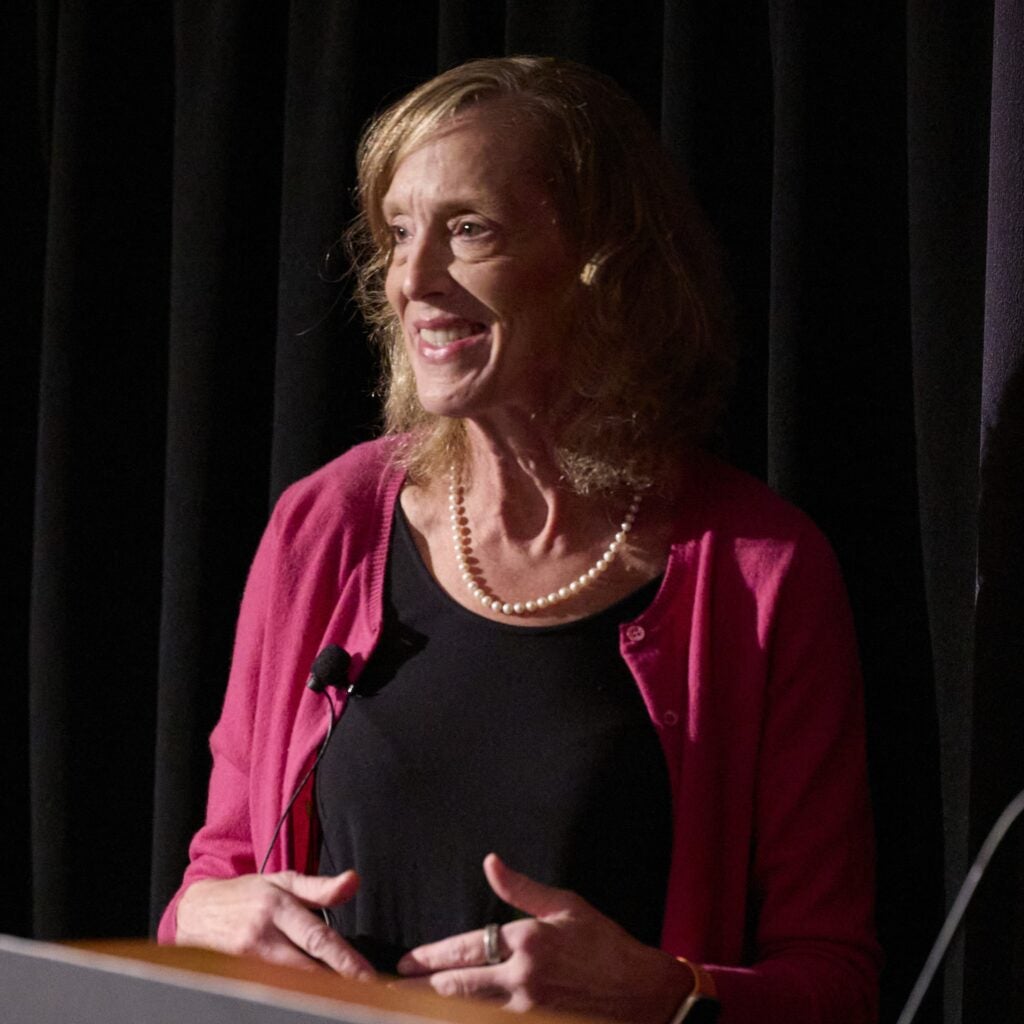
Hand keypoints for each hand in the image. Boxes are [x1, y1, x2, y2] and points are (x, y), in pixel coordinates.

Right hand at [175, 870, 374, 979]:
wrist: (196, 911)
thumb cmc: (246, 895)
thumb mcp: (283, 881)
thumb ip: (320, 887)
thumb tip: (354, 881)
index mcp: (277, 908)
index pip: (318, 939)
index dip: (345, 960)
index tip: (368, 977)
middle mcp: (261, 937)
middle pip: (306, 970)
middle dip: (337, 984)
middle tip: (366, 994)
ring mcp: (245, 962)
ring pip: (290, 985)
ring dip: (318, 993)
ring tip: (344, 998)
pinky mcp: (236, 978)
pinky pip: (272, 990)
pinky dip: (294, 995)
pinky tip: (312, 999)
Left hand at [395, 853, 690, 1021]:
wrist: (644, 992)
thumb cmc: (606, 944)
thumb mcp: (566, 905)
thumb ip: (521, 888)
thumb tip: (491, 863)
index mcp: (527, 941)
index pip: (465, 948)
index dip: (431, 956)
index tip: (407, 961)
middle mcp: (522, 978)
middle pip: (457, 986)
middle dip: (424, 987)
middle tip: (397, 988)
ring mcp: (528, 1011)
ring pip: (469, 1012)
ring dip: (440, 1008)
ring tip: (413, 1007)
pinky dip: (470, 1020)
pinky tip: (453, 1016)